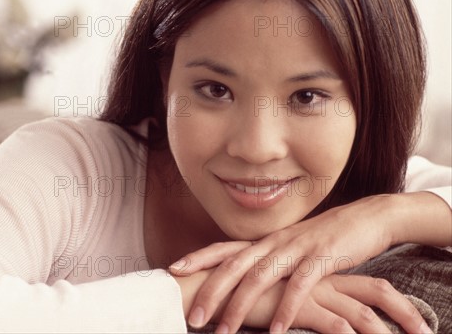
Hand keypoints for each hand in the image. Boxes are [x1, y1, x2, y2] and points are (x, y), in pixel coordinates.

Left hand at [170, 195, 411, 332]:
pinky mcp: (322, 258)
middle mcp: (275, 242)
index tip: (173, 270)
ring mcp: (297, 248)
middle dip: (210, 293)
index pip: (225, 248)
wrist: (369, 218)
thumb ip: (271, 260)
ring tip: (223, 331)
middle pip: (234, 267)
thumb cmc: (327, 238)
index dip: (198, 257)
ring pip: (259, 278)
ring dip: (239, 307)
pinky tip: (276, 331)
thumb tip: (249, 279)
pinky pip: (299, 287)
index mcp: (266, 240)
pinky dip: (286, 309)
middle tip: (191, 318)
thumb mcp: (293, 248)